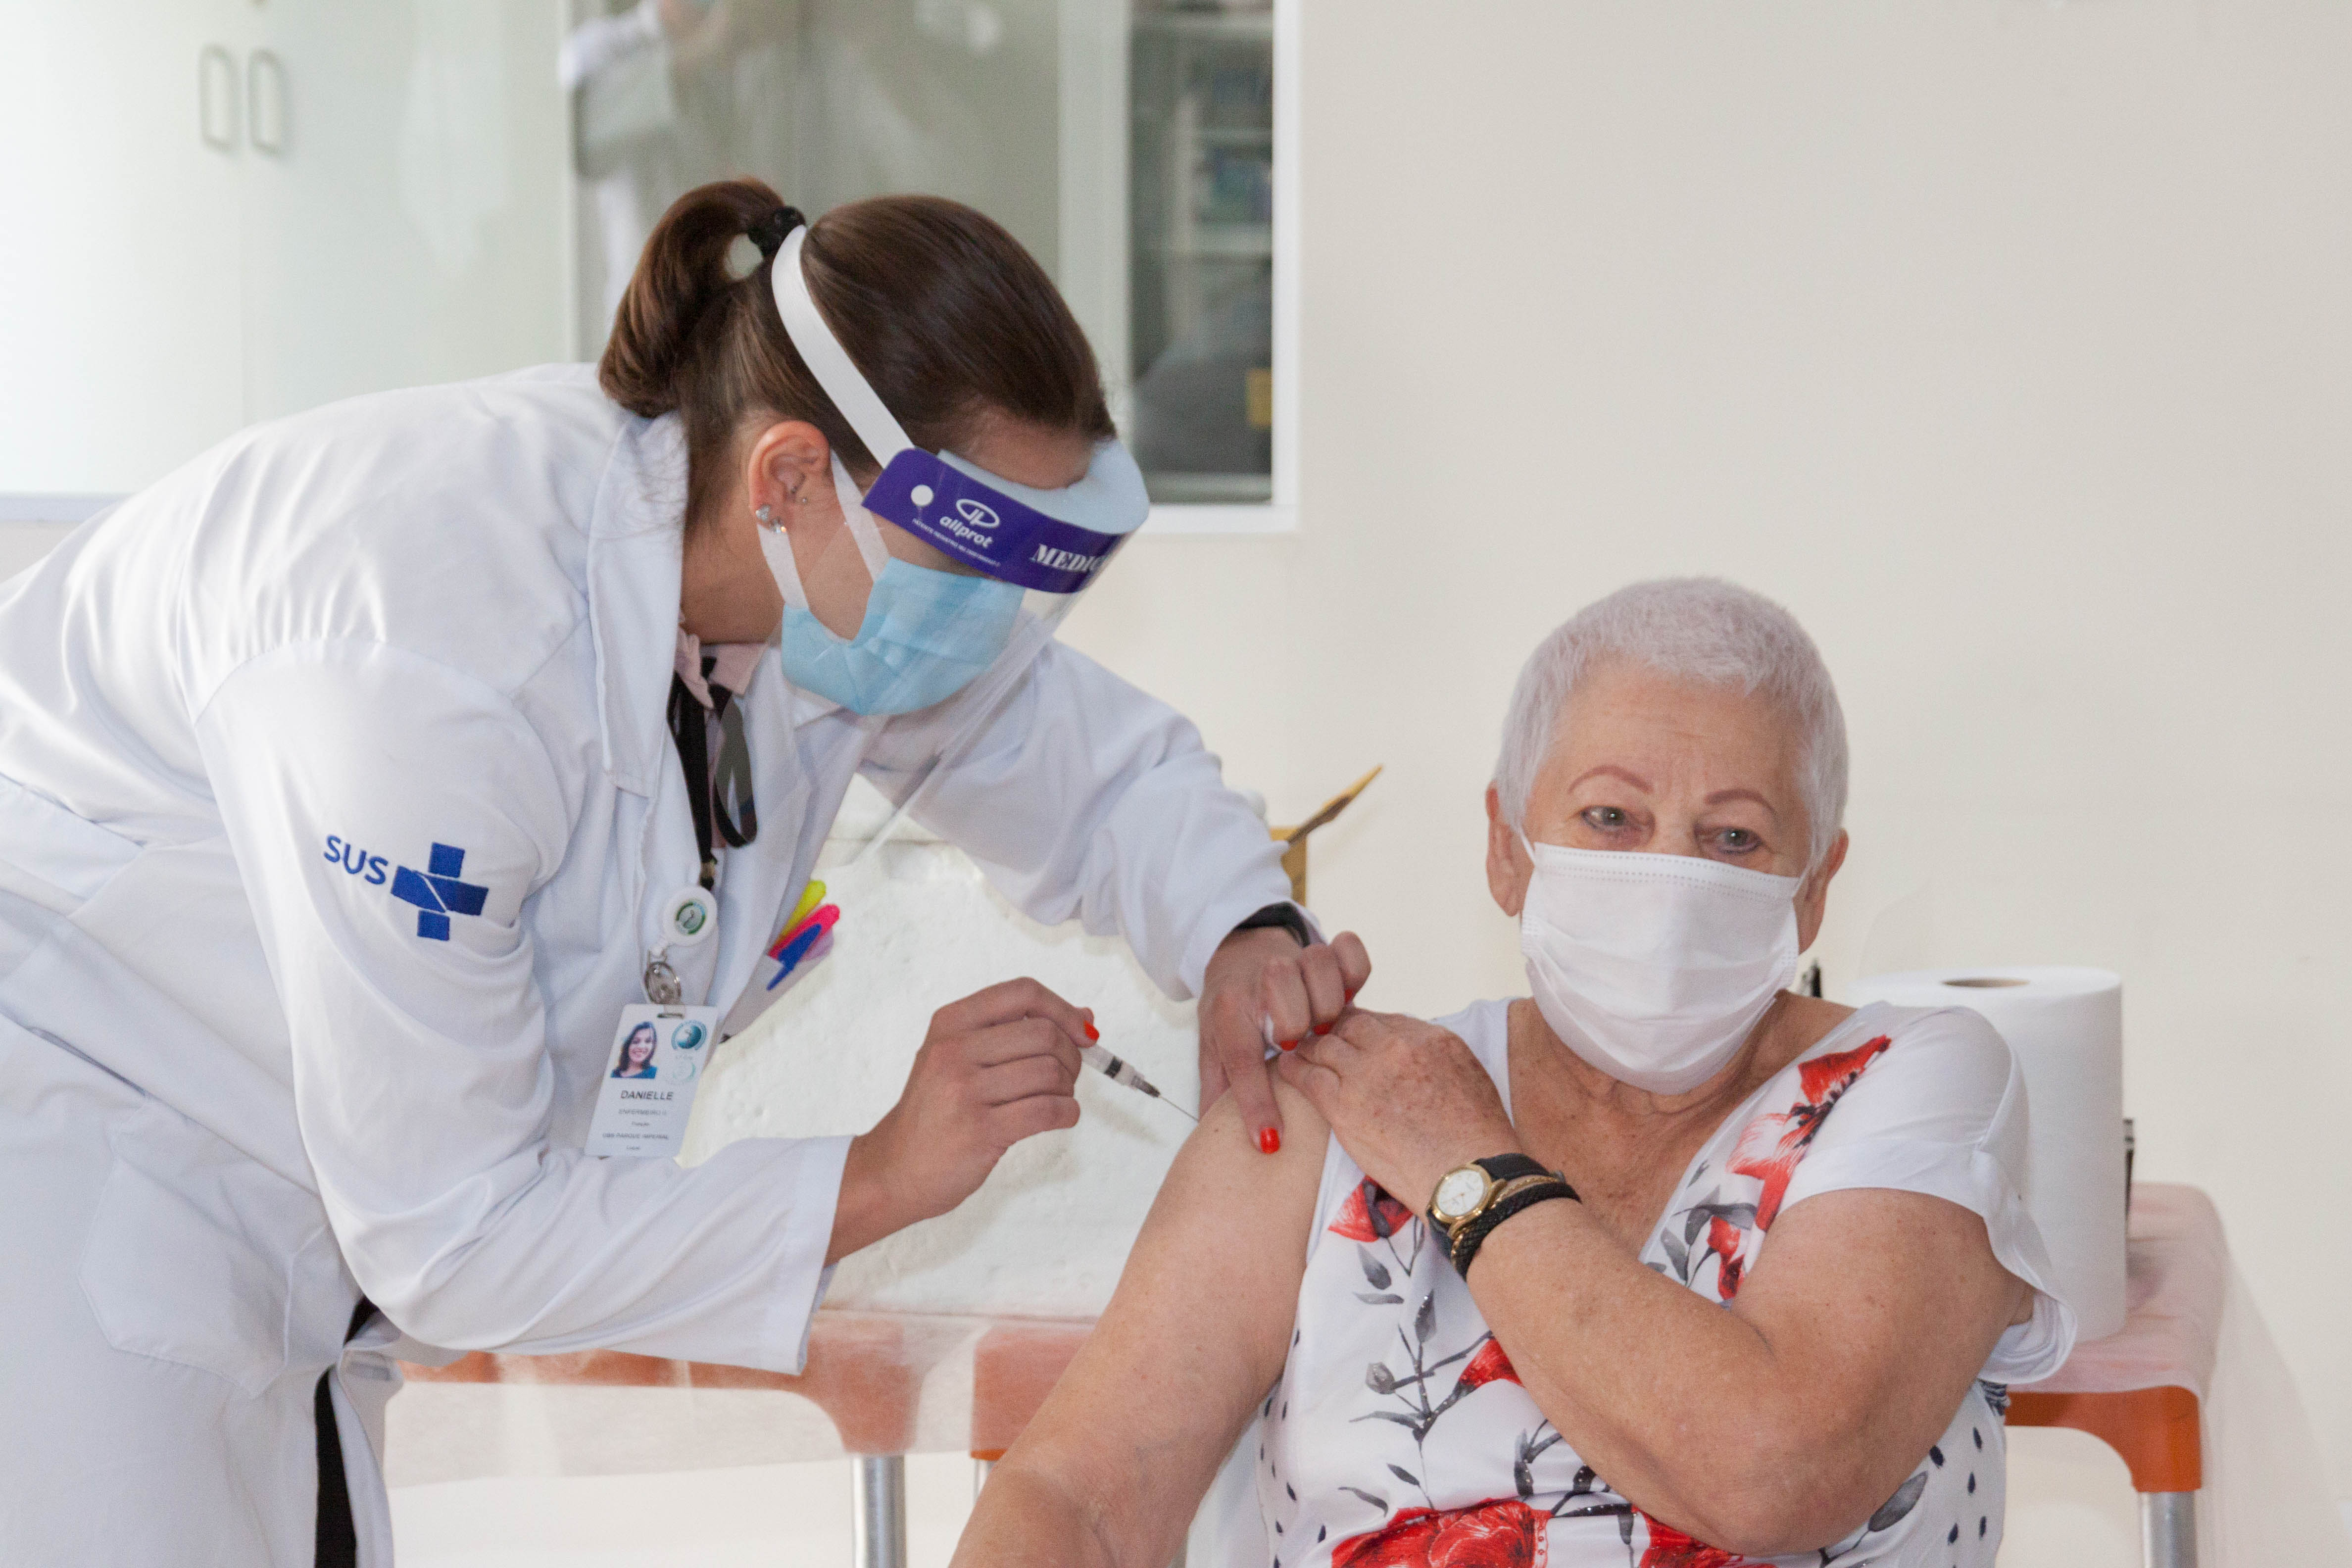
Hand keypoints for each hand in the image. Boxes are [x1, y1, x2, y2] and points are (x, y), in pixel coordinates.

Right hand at [828, 978, 1087, 1261]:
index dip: (1064, 1009)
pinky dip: (1068, 1113)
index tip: (1082, 1032)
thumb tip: (1086, 1018)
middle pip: (1044, 1034)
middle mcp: (954, 1050)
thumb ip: (1014, 1033)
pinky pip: (1048, 1111)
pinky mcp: (981, 1131)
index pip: (1023, 993)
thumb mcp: (958, 1057)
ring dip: (1068, 1088)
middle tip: (1066, 1077)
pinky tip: (1060, 1117)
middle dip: (1071, 1055)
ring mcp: (965, 1091)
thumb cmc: (936, 1111)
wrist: (896, 1168)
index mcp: (950, 1023)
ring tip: (1056, 1099)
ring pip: (1050, 1073)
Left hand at [1198, 925, 1370, 1154]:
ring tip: (1325, 1024)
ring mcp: (1296, 962)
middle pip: (1286, 999)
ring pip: (1320, 968)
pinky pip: (1349, 950)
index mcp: (1230, 1012)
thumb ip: (1217, 1090)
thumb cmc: (1231, 1010)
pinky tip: (1348, 995)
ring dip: (1327, 1000)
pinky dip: (1354, 971)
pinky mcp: (1326, 952)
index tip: (1271, 1142)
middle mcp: (1262, 982)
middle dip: (1297, 1026)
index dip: (1257, 1105)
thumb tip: (1214, 1140)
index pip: (1241, 1060)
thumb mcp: (1212, 1047)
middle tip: (1298, 1046)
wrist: (1238, 953)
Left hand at [1276, 1008, 1519, 1213]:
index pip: (1381, 1019)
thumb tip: (1410, 1052)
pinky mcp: (1345, 1106)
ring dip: (1308, 1047)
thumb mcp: (1468, 1076)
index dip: (1360, 1026)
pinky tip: (1285, 1067)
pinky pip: (1308, 1077)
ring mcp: (1368, 1075)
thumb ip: (1434, 1056)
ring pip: (1324, 1046)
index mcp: (1429, 1037)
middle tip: (1316, 1037)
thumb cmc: (1476, 1137)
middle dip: (1331, 1030)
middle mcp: (1395, 1047)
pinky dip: (1293, 1069)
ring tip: (1296, 1049)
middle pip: (1348, 1025)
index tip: (1349, 1034)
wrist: (1470, 1175)